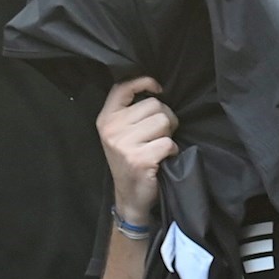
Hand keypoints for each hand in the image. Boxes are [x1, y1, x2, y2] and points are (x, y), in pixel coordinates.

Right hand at [97, 76, 178, 225]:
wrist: (130, 196)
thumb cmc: (132, 160)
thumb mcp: (122, 133)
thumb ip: (132, 112)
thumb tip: (157, 91)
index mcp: (106, 118)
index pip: (122, 87)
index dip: (144, 82)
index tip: (158, 88)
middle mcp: (111, 128)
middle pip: (154, 105)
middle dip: (166, 118)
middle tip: (160, 135)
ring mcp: (123, 144)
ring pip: (163, 122)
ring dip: (169, 135)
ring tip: (159, 147)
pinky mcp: (139, 158)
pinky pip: (169, 143)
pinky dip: (172, 151)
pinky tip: (163, 159)